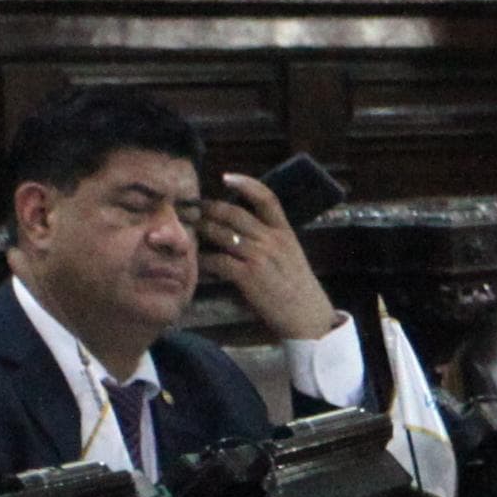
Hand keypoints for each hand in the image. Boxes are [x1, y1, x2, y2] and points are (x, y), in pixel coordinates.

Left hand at [197, 173, 341, 344]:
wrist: (309, 319)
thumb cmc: (299, 291)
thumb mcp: (292, 258)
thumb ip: (271, 241)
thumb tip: (241, 231)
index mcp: (286, 233)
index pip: (267, 198)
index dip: (246, 184)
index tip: (226, 177)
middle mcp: (273, 240)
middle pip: (234, 213)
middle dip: (208, 208)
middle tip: (190, 208)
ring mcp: (260, 257)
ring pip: (221, 233)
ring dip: (201, 230)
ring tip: (187, 229)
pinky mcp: (248, 276)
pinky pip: (217, 261)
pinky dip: (203, 260)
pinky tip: (196, 261)